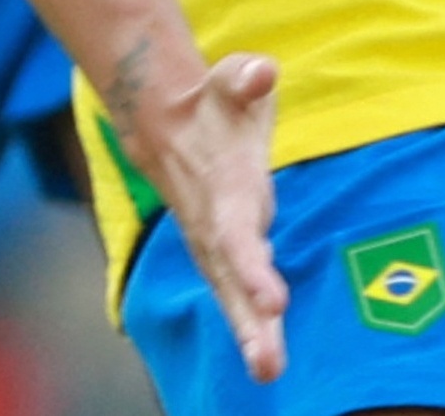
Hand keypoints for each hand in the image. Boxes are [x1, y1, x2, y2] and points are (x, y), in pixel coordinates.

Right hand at [132, 53, 287, 381]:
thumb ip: (248, 77)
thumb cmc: (215, 98)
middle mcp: (218, 223)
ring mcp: (217, 240)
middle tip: (270, 365)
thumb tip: (261, 74)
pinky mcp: (223, 249)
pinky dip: (250, 322)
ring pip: (233, 294)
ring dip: (252, 333)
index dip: (253, 268)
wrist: (170, 122)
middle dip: (252, 322)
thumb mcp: (232, 76)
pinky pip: (237, 290)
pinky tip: (265, 355)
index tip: (274, 300)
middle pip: (234, 280)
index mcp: (226, 189)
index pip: (239, 235)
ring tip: (269, 371)